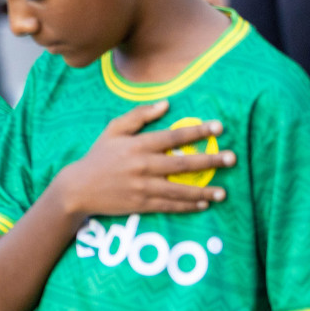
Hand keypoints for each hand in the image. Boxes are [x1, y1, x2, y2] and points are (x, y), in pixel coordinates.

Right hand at [52, 100, 233, 219]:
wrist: (78, 188)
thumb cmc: (98, 156)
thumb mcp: (113, 130)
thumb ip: (138, 116)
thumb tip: (166, 104)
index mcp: (137, 145)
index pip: (173, 137)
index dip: (197, 132)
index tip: (219, 128)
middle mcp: (142, 165)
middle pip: (183, 162)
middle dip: (210, 160)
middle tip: (232, 159)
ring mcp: (143, 186)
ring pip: (180, 189)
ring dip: (204, 190)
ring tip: (224, 192)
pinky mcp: (141, 204)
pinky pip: (170, 205)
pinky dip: (188, 206)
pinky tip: (203, 204)